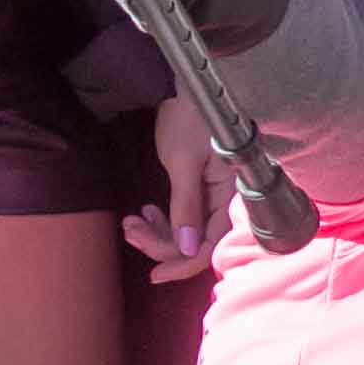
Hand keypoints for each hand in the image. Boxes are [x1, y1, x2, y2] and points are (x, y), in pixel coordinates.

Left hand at [120, 98, 219, 282]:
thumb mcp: (183, 163)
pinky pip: (185, 217)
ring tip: (132, 223)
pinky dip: (164, 221)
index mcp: (232, 195)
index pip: (212, 245)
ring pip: (188, 232)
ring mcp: (215, 196)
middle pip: (197, 243)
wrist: (189, 90)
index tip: (155, 274)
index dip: (183, 264)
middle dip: (161, 244)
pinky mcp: (203, 190)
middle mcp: (228, 200)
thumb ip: (187, 208)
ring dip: (158, 234)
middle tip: (131, 232)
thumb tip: (188, 248)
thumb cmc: (191, 118)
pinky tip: (145, 213)